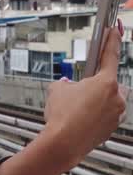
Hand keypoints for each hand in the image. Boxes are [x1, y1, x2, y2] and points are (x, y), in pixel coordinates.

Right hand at [43, 25, 126, 170]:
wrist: (62, 145)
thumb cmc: (61, 117)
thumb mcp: (57, 89)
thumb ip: (66, 83)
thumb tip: (68, 86)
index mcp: (106, 82)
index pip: (110, 55)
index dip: (111, 40)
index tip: (114, 29)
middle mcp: (116, 98)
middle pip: (108, 83)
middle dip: (96, 85)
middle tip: (80, 92)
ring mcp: (116, 115)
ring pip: (107, 101)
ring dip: (95, 102)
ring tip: (76, 110)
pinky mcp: (111, 128)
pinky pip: (104, 116)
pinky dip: (94, 116)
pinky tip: (79, 120)